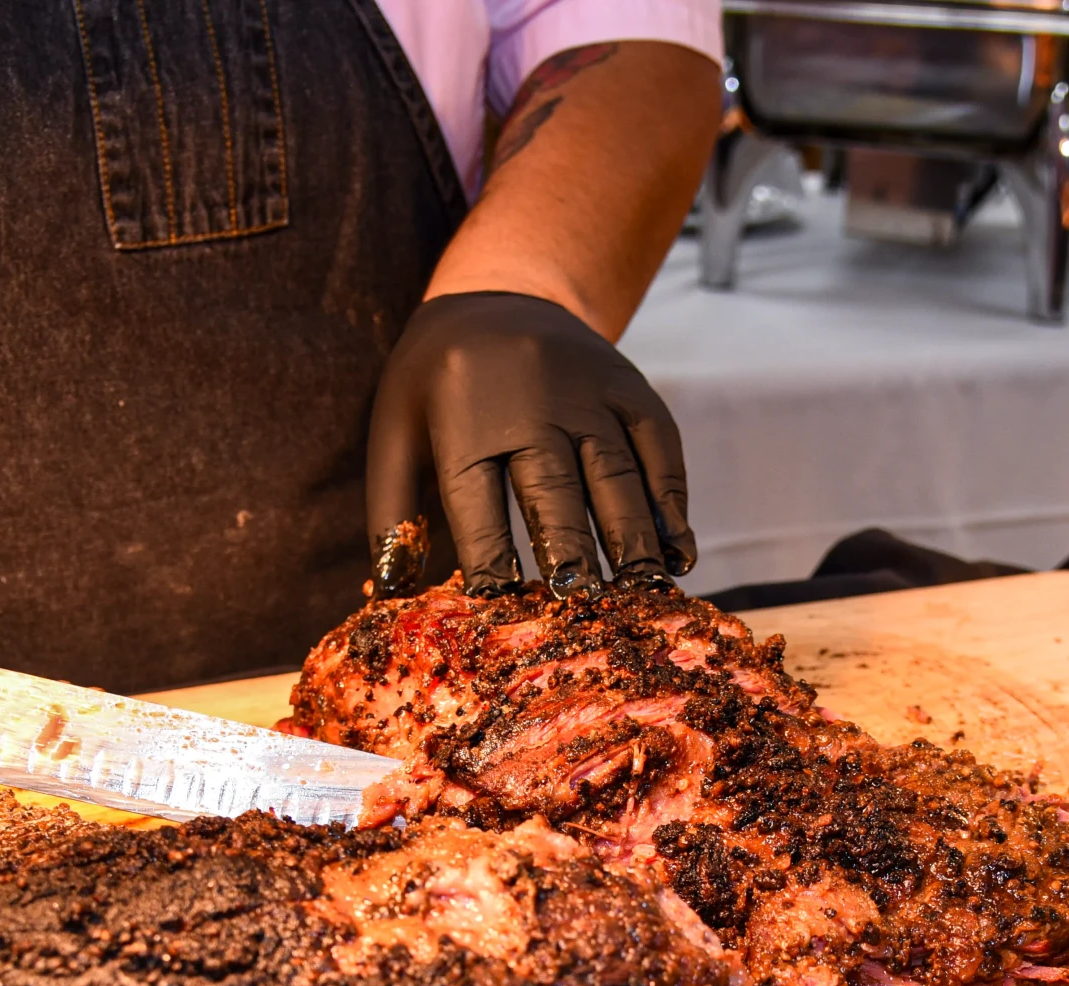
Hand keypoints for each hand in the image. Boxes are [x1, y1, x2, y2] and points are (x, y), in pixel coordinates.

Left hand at [366, 291, 695, 598]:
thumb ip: (392, 512)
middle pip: (555, 487)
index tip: (502, 609)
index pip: (477, 499)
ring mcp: (589, 391)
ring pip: (616, 472)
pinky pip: (660, 448)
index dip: (489, 557)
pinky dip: (672, 502)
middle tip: (581, 605)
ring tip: (641, 595)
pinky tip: (678, 552)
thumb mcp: (396, 432)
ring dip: (632, 538)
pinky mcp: (632, 389)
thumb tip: (390, 594)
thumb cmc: (436, 383)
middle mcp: (531, 399)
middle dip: (570, 551)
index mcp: (463, 415)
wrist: (499, 292)